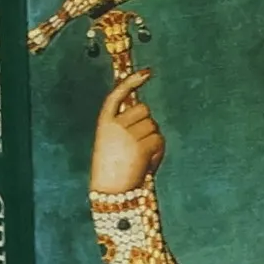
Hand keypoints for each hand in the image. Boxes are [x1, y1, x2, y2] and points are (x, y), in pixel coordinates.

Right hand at [91, 69, 164, 191]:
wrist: (110, 191)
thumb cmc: (112, 169)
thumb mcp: (111, 142)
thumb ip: (125, 126)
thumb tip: (146, 115)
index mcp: (104, 121)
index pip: (117, 94)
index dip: (132, 81)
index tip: (147, 72)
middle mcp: (115, 124)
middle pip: (144, 110)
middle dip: (147, 124)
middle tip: (139, 145)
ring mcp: (128, 134)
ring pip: (153, 126)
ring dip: (153, 140)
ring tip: (140, 157)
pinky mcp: (141, 146)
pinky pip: (159, 140)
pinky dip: (158, 152)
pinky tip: (147, 163)